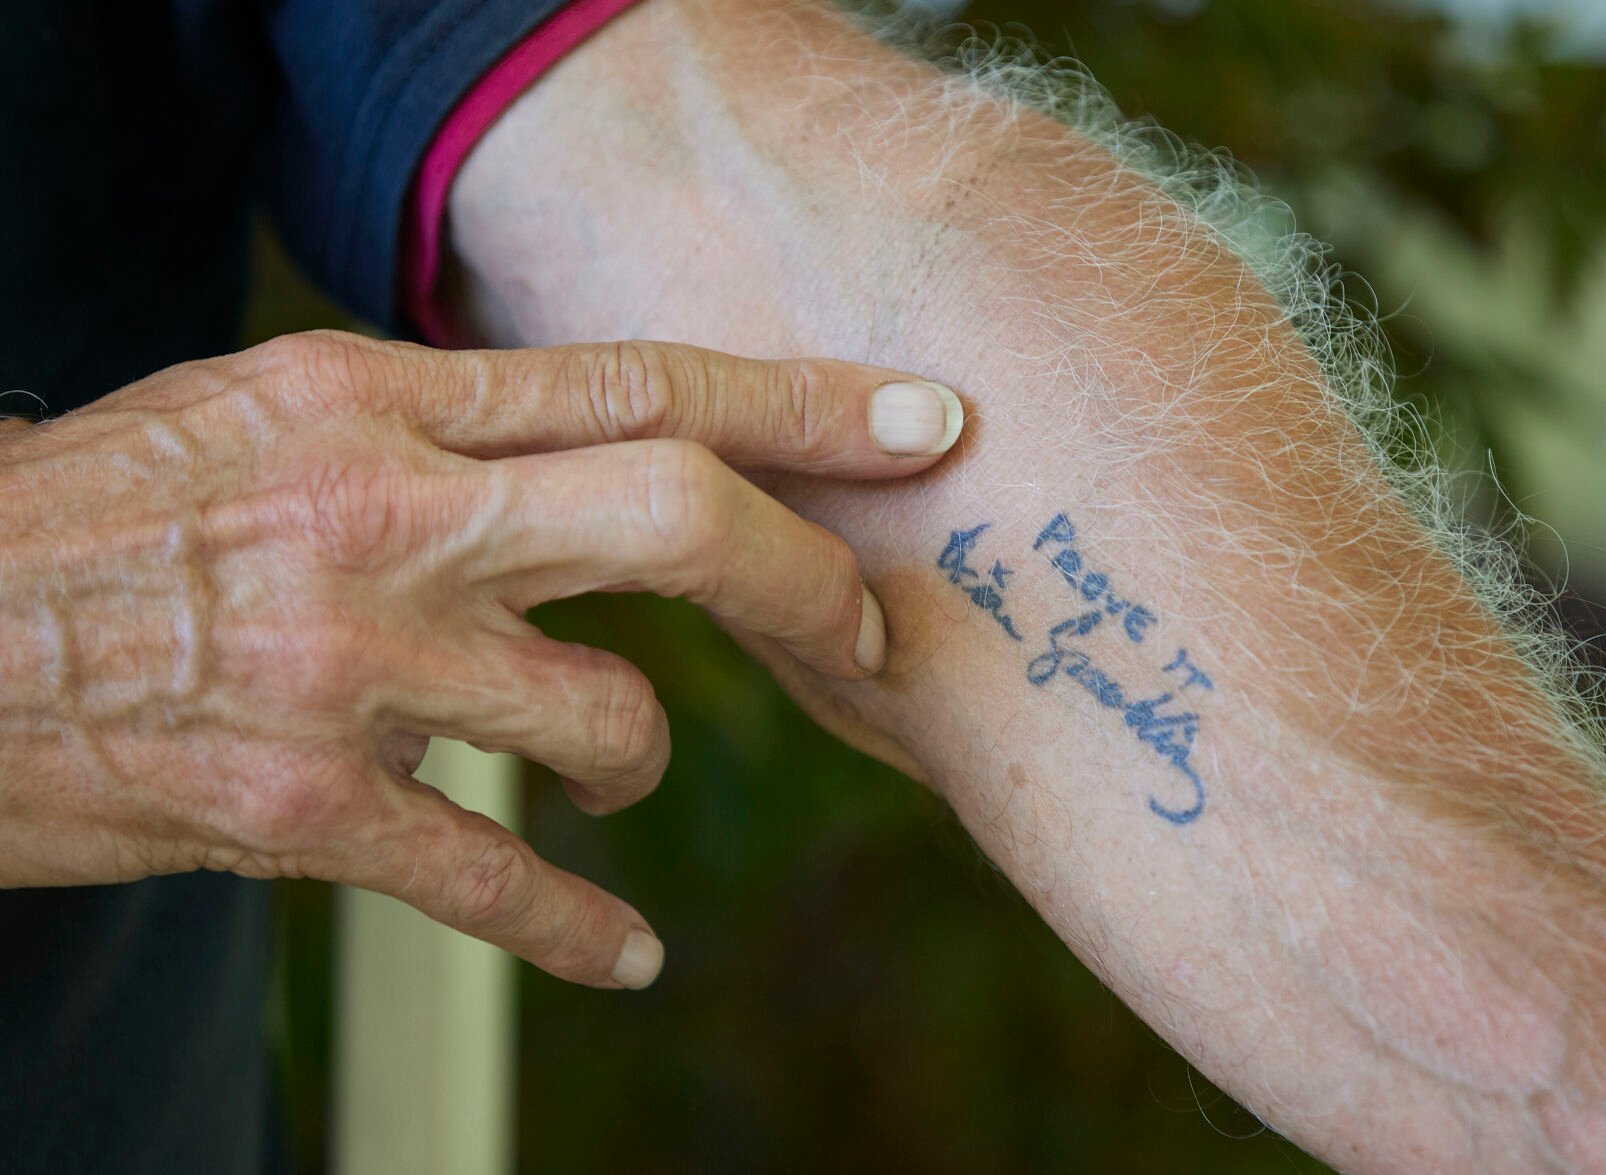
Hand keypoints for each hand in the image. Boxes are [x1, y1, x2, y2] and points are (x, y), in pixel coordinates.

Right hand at [0, 330, 962, 987]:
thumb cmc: (96, 514)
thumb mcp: (269, 410)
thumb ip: (435, 423)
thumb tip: (578, 445)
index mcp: (376, 401)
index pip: (639, 383)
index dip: (805, 400)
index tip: (925, 420)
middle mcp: (387, 520)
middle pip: (679, 520)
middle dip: (810, 577)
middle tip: (865, 629)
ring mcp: (352, 669)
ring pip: (612, 719)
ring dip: (645, 764)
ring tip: (618, 776)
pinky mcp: (305, 813)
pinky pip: (498, 880)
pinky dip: (579, 927)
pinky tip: (623, 950)